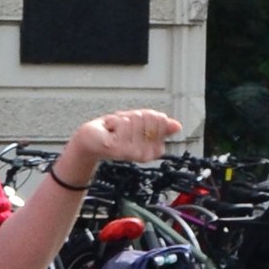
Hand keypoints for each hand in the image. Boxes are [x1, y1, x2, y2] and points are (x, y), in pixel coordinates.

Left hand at [67, 109, 182, 172]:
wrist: (91, 141)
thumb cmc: (114, 133)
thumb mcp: (140, 126)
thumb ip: (159, 125)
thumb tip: (177, 125)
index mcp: (153, 150)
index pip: (162, 122)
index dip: (148, 115)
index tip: (136, 122)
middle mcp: (145, 154)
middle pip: (150, 119)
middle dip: (135, 116)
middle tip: (124, 125)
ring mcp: (133, 152)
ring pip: (137, 120)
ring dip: (123, 119)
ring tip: (116, 129)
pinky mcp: (120, 149)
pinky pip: (124, 124)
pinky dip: (115, 122)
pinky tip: (110, 130)